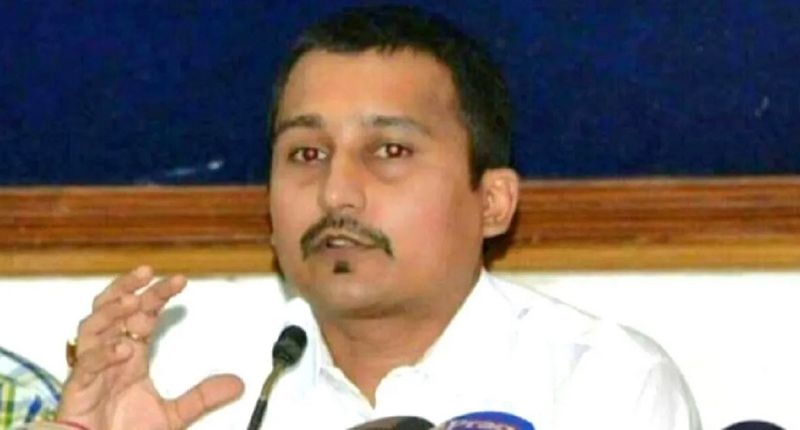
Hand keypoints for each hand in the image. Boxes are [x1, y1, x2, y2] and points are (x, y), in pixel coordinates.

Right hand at [57, 266, 243, 429]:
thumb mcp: (174, 415)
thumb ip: (202, 396)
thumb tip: (239, 383)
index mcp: (130, 354)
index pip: (142, 314)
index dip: (157, 295)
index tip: (180, 281)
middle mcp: (109, 355)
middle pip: (111, 309)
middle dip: (127, 287)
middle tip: (148, 272)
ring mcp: (91, 371)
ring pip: (90, 328)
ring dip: (110, 312)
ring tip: (133, 301)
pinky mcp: (78, 391)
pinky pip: (85, 366)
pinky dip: (102, 354)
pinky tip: (122, 349)